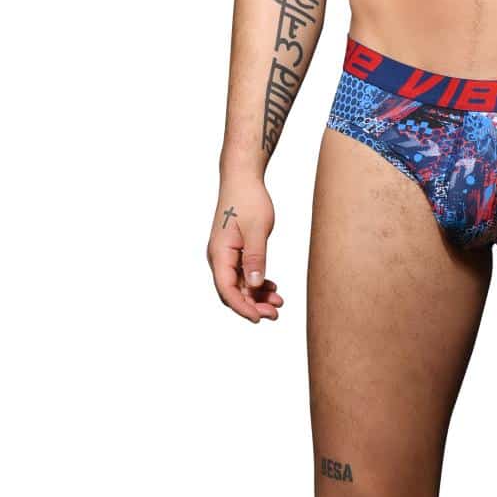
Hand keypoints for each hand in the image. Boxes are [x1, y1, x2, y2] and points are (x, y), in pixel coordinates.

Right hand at [207, 175, 285, 322]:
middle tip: (275, 313)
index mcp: (219, 254)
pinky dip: (256, 282)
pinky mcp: (234, 250)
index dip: (243, 307)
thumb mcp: (257, 229)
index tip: (259, 318)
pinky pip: (243, 273)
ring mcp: (226, 254)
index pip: (227, 290)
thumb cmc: (248, 199)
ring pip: (239, 284)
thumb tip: (254, 286)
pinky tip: (271, 286)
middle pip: (233, 291)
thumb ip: (255, 258)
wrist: (242, 177)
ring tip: (278, 303)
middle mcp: (219, 257)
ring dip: (256, 295)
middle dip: (252, 305)